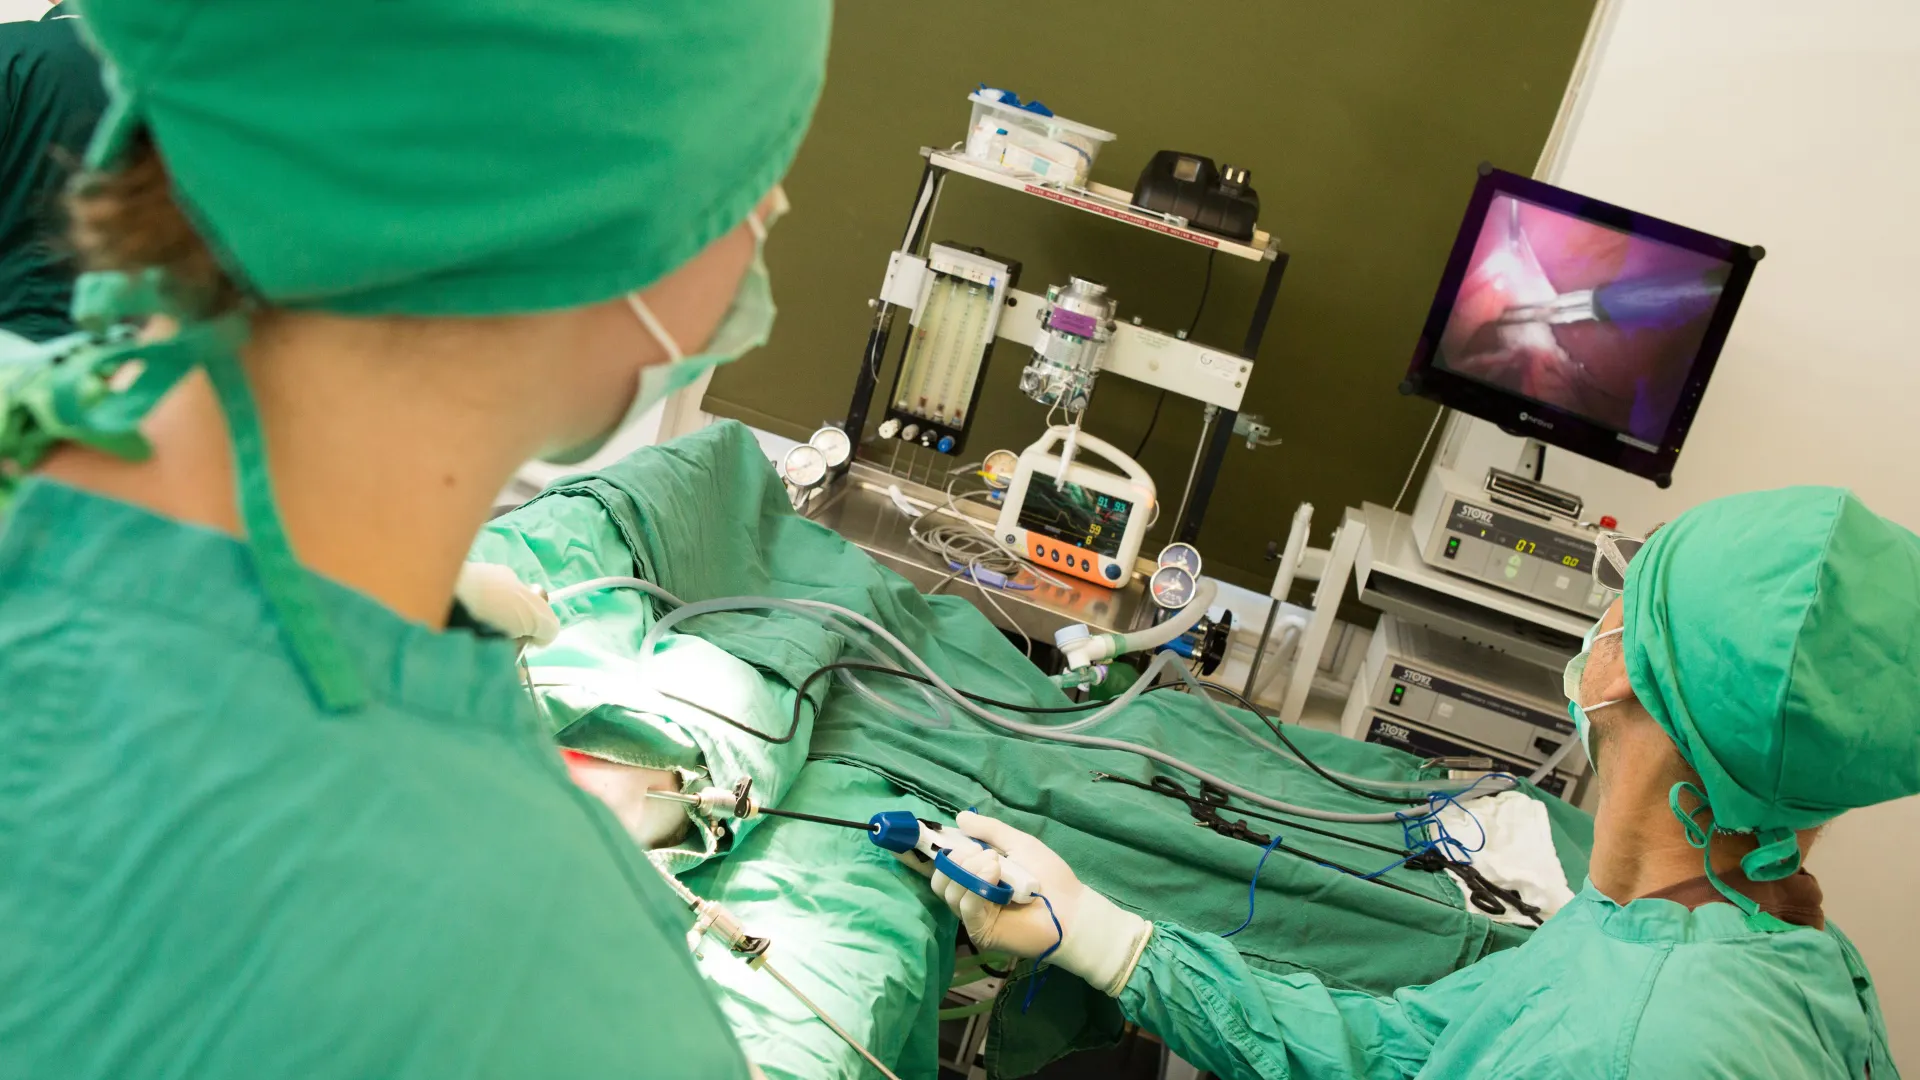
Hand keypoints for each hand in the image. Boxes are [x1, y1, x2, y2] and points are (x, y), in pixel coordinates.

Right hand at [930, 812, 1151, 995]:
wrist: (1072, 909)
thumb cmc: (1049, 876)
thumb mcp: (1019, 844)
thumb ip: (990, 831)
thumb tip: (959, 817)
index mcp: (976, 875)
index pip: (945, 865)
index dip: (944, 851)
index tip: (955, 837)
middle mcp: (970, 895)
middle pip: (940, 880)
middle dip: (957, 860)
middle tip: (986, 854)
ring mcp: (974, 915)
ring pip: (949, 892)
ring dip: (969, 871)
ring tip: (996, 864)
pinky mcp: (981, 931)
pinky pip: (965, 908)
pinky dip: (975, 888)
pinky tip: (994, 875)